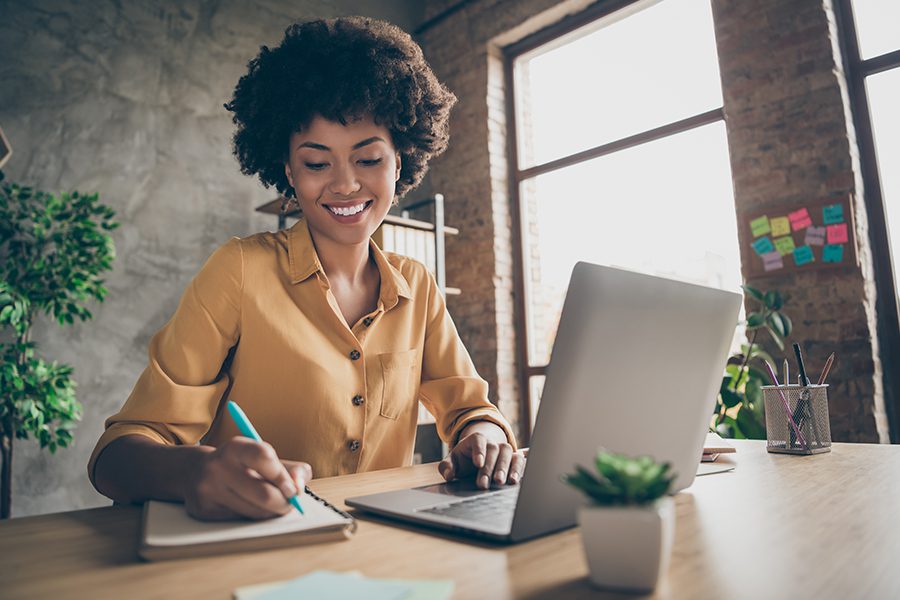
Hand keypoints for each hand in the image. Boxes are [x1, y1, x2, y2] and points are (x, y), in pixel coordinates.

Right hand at [183, 437, 311, 520]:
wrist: (195, 471)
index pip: (264, 457)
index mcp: (235, 448)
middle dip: (284, 502)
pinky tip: (251, 507)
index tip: (293, 488)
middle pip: (263, 494)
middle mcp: (218, 467)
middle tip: (290, 502)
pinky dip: (254, 516)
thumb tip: (299, 487)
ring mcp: (209, 490)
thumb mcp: (264, 457)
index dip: (283, 476)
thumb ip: (291, 469)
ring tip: (272, 504)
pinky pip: (241, 520)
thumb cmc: (240, 464)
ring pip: (255, 512)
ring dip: (271, 512)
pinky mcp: (204, 510)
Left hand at [439, 428, 525, 489]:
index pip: (478, 440)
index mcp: (475, 439)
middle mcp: (492, 442)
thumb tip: (448, 475)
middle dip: (489, 467)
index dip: (479, 451)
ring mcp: (504, 449)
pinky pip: (518, 460)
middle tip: (484, 483)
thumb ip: (447, 467)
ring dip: (504, 468)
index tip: (477, 463)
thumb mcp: (453, 461)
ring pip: (507, 452)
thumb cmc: (465, 459)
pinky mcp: (513, 458)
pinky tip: (513, 480)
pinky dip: (518, 468)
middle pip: (493, 449)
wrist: (478, 457)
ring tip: (499, 482)